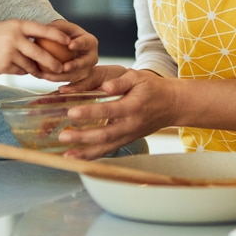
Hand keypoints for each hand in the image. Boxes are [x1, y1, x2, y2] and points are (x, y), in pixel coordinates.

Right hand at [0, 20, 73, 75]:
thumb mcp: (7, 28)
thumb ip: (24, 35)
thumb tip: (45, 43)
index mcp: (17, 25)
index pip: (43, 30)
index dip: (58, 36)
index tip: (69, 42)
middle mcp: (14, 38)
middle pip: (40, 53)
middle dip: (53, 63)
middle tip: (61, 69)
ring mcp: (8, 53)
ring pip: (30, 66)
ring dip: (35, 70)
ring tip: (38, 71)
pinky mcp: (3, 66)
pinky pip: (19, 72)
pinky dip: (21, 72)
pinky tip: (16, 69)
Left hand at [29, 20, 98, 82]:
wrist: (68, 47)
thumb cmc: (65, 35)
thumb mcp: (63, 27)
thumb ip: (56, 28)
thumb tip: (47, 30)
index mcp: (90, 42)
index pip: (85, 42)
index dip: (79, 44)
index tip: (70, 45)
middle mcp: (92, 57)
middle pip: (84, 62)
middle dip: (75, 65)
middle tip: (64, 67)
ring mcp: (87, 69)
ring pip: (75, 75)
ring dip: (61, 77)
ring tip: (47, 76)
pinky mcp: (80, 79)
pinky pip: (73, 86)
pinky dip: (64, 87)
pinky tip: (52, 84)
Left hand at [59, 69, 180, 159]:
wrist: (172, 105)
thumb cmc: (153, 88)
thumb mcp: (139, 77)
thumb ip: (121, 82)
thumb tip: (105, 86)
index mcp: (133, 106)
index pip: (109, 111)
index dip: (90, 113)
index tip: (72, 112)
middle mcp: (131, 125)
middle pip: (105, 135)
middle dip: (82, 137)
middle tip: (63, 135)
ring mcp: (129, 135)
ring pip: (106, 148)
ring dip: (85, 153)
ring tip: (65, 154)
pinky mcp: (127, 141)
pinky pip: (109, 151)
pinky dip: (92, 156)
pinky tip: (77, 158)